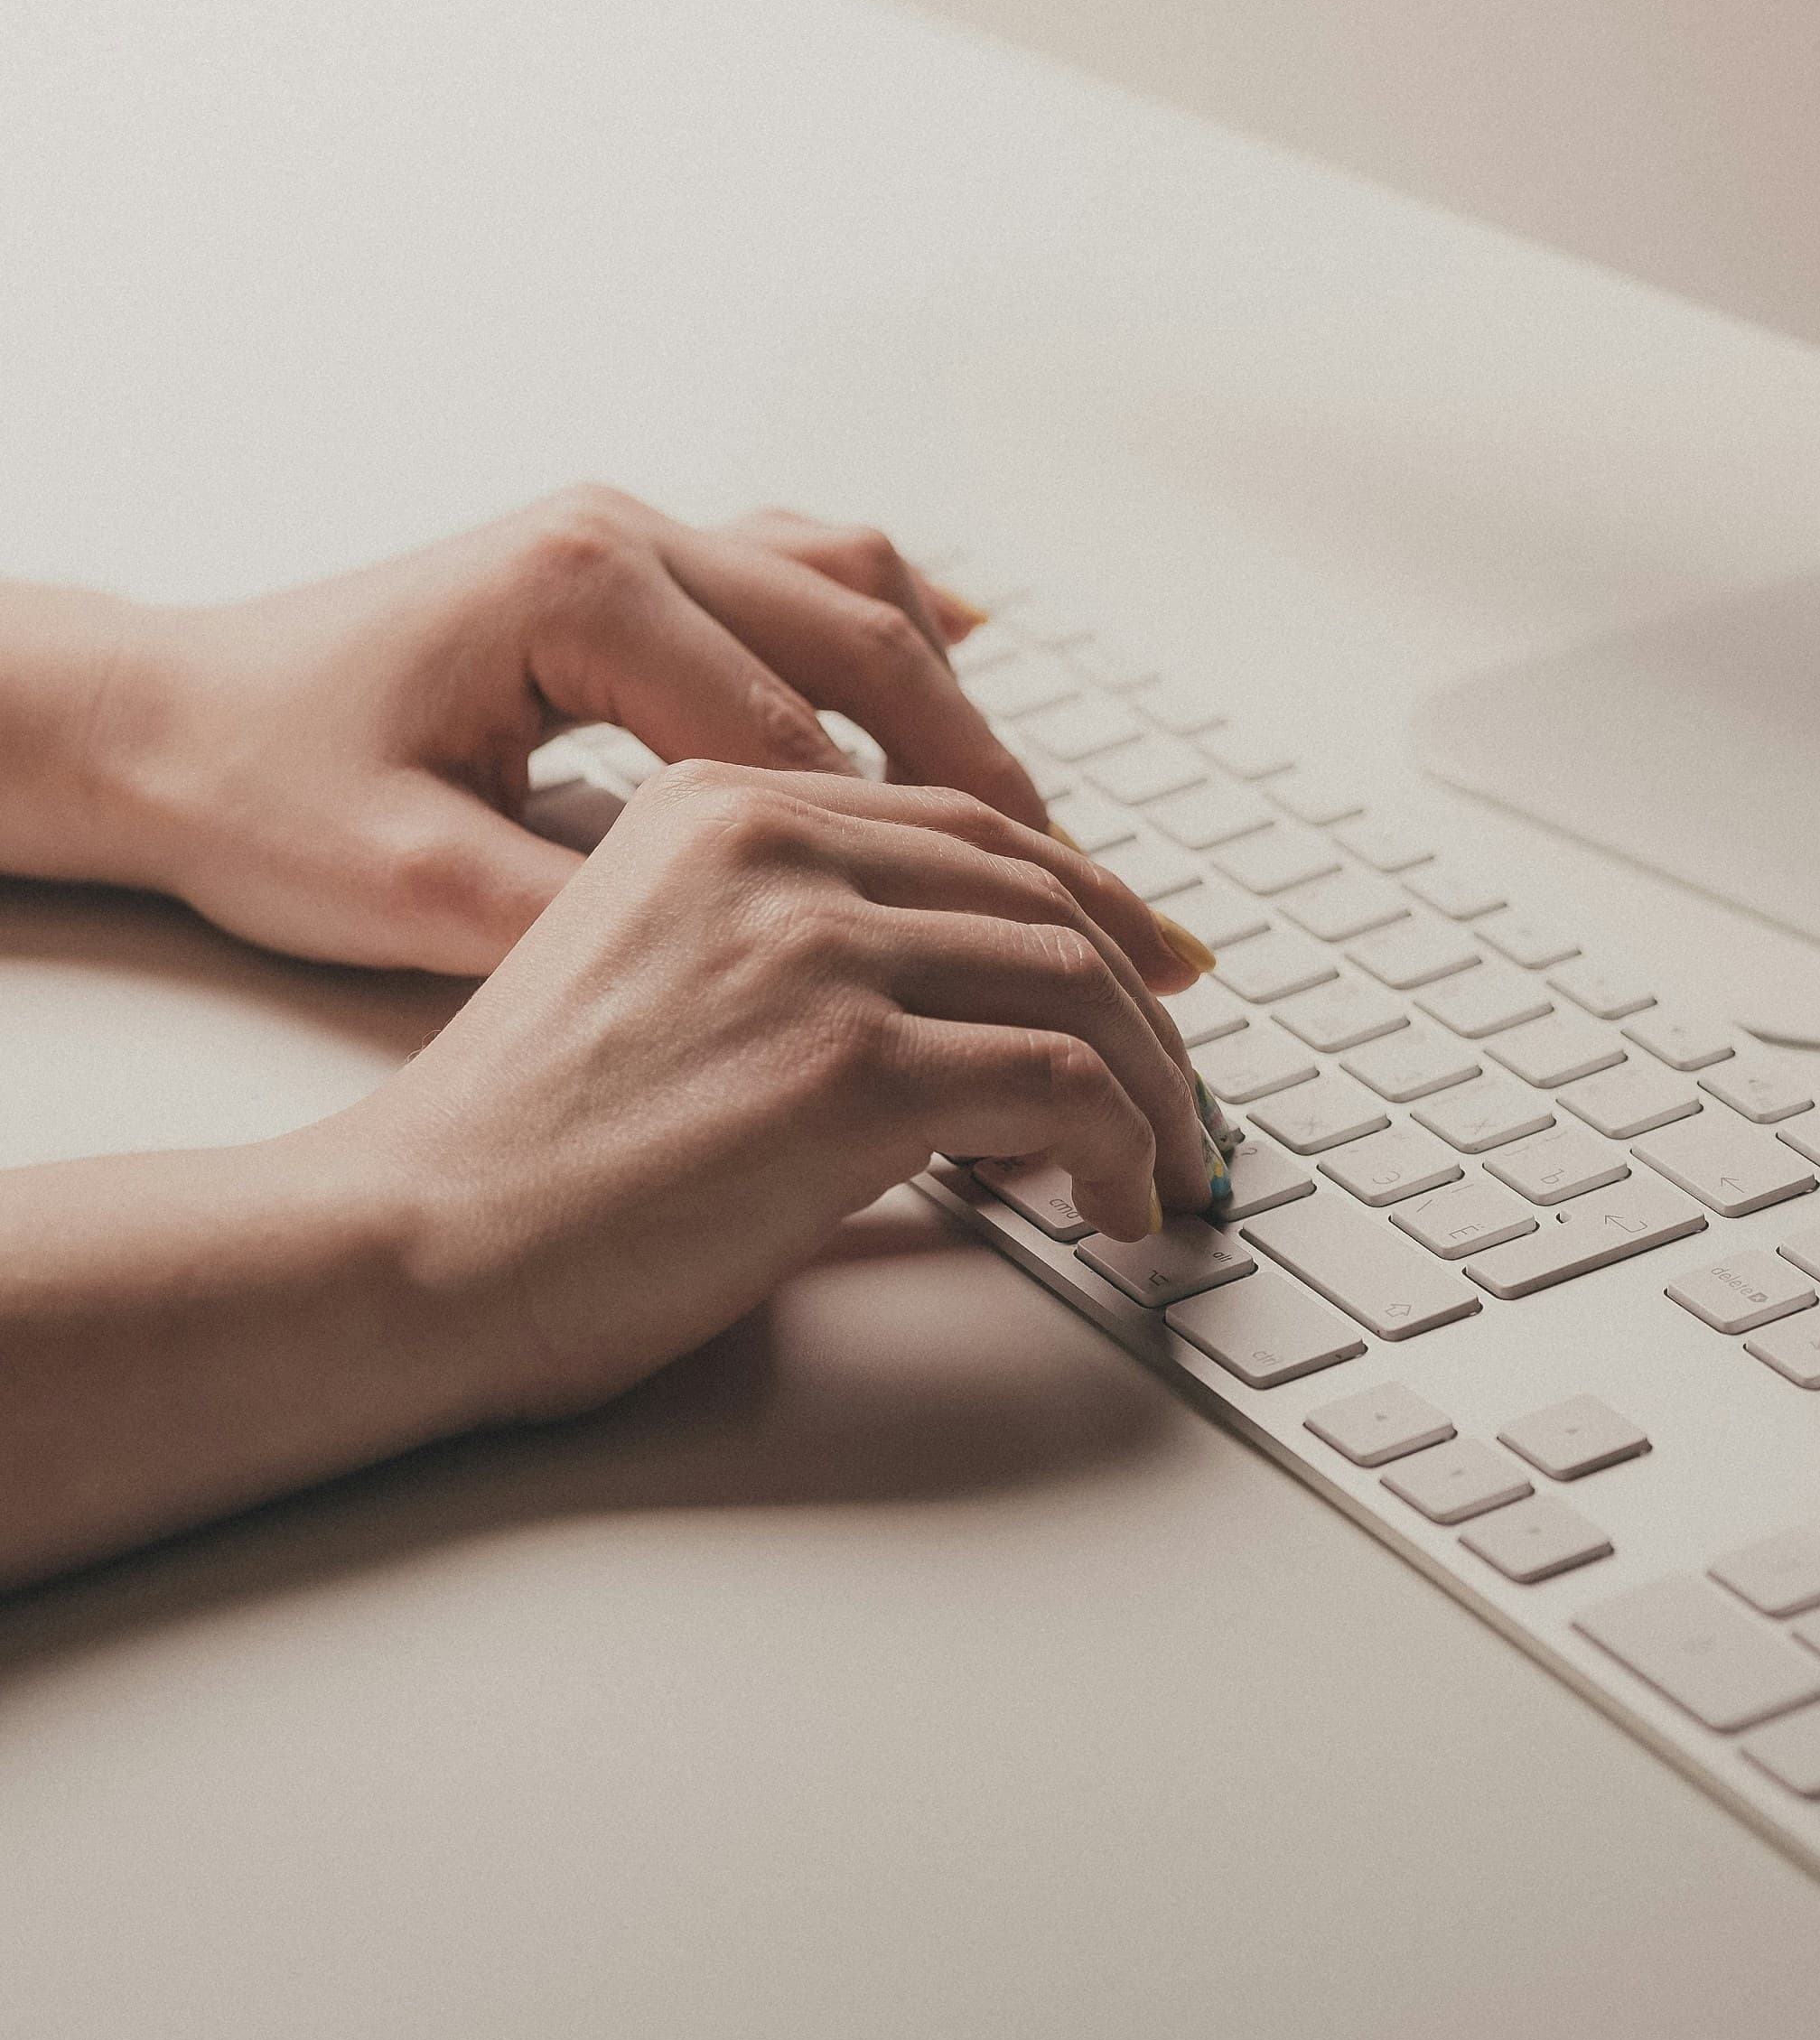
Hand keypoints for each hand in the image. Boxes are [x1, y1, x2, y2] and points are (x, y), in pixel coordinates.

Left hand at [89, 490, 1046, 973]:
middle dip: (983, 766)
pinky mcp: (624, 561)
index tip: (1011, 940)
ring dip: (948, 696)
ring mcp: (628, 532)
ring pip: (850, 587)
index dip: (915, 847)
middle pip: (863, 637)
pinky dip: (887, 628)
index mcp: (580, 590)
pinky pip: (799, 568)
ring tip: (1032, 817)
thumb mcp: (416, 892)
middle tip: (1084, 880)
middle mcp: (622, 532)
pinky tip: (961, 668)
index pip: (797, 733)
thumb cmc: (261, 792)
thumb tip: (757, 994)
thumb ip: (592, 924)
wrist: (163, 720)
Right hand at [364, 762, 1209, 1419]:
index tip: (1149, 974)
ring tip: (1166, 1164)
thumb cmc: (518, 1145)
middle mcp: (775, 844)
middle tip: (1180, 1090)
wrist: (418, 1238)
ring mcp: (815, 948)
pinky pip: (1062, 1087)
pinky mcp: (847, 1068)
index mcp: (721, 801)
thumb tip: (952, 1002)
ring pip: (1077, 983)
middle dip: (1142, 1001)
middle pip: (1042, 893)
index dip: (1088, 904)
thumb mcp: (645, 962)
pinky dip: (1124, 1148)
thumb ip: (778, 934)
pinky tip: (1116, 1204)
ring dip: (1153, 1087)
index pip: (967, 825)